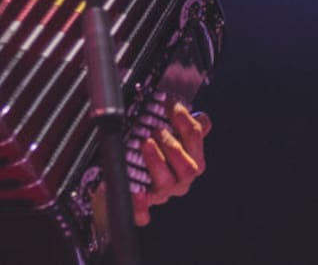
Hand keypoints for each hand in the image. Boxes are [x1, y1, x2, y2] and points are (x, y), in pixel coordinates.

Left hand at [132, 103, 210, 224]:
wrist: (115, 185)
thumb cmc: (142, 155)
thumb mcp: (162, 137)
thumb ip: (181, 126)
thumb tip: (202, 117)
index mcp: (187, 160)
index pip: (195, 140)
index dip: (184, 121)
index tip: (169, 103)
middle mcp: (178, 180)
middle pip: (188, 168)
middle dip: (173, 146)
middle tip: (154, 129)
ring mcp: (159, 195)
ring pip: (167, 184)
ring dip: (157, 162)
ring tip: (144, 143)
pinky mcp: (138, 208)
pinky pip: (143, 213)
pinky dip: (141, 205)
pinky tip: (137, 193)